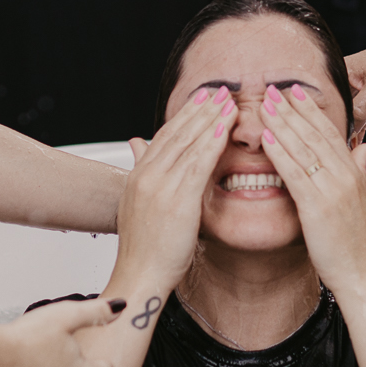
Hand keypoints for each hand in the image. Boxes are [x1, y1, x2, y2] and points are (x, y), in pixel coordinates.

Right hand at [115, 85, 237, 285]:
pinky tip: (225, 128)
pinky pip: (198, 165)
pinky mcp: (177, 200)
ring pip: (189, 143)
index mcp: (138, 176)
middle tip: (220, 89)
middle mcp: (147, 176)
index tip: (202, 98)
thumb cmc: (143, 249)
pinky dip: (212, 143)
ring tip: (229, 101)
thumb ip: (141, 171)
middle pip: (177, 133)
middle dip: (200, 109)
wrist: (138, 277)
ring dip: (211, 119)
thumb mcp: (137, 203)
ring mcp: (160, 187)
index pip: (164, 135)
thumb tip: (137, 143)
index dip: (185, 115)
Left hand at [258, 84, 365, 292]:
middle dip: (293, 109)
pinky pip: (295, 174)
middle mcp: (345, 177)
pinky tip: (266, 138)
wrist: (365, 278)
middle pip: (315, 134)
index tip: (295, 92)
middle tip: (274, 87)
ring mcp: (333, 190)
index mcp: (354, 174)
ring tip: (265, 103)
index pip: (330, 133)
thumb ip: (362, 172)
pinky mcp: (318, 207)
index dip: (311, 111)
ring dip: (282, 123)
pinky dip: (280, 153)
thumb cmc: (359, 247)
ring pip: (304, 148)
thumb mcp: (364, 202)